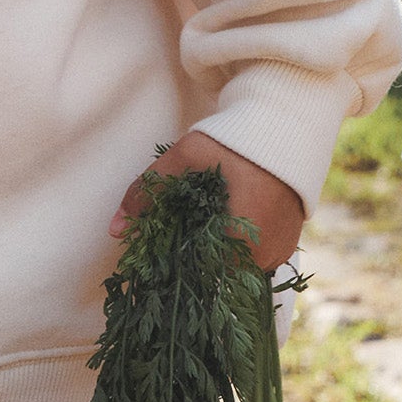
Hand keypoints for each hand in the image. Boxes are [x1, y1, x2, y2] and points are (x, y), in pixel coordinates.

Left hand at [113, 131, 304, 271]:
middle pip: (217, 274)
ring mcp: (279, 254)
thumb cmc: (233, 142)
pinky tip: (225, 227)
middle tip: (183, 235)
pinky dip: (238, 250)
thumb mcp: (184, 158)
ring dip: (218, 256)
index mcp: (239, 243)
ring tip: (204, 229)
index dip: (176, 265)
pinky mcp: (287, 246)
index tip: (164, 251)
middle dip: (195, 260)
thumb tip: (114, 230)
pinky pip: (256, 261)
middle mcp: (263, 258)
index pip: (197, 274)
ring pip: (237, 270)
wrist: (284, 126)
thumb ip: (147, 191)